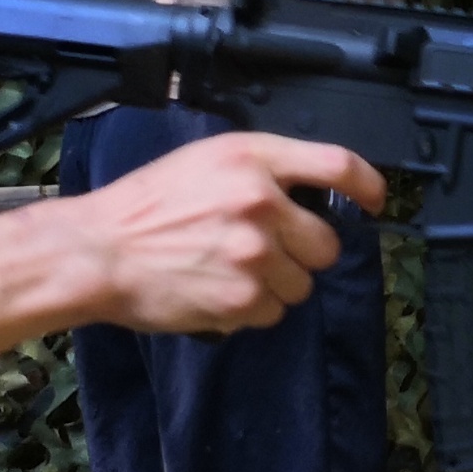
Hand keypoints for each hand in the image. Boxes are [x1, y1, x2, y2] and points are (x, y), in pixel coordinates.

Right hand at [67, 134, 386, 334]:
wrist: (98, 252)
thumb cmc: (145, 207)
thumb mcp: (205, 161)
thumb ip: (261, 171)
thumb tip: (308, 196)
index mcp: (252, 158)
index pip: (338, 163)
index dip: (368, 186)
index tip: (374, 202)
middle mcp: (261, 201)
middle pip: (327, 243)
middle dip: (302, 254)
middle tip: (262, 252)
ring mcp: (254, 253)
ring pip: (302, 285)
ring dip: (275, 286)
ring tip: (228, 273)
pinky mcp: (242, 298)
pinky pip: (272, 312)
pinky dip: (249, 310)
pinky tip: (214, 293)